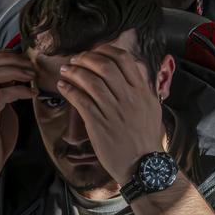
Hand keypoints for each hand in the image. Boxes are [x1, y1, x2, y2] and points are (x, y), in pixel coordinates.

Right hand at [0, 51, 34, 181]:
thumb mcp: (0, 109)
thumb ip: (5, 92)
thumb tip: (22, 76)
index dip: (7, 55)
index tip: (26, 61)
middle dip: (13, 60)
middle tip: (32, 69)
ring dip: (16, 72)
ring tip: (32, 78)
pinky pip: (0, 95)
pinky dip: (19, 91)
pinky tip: (32, 94)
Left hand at [57, 45, 166, 184]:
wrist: (142, 163)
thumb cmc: (146, 137)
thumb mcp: (152, 108)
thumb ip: (144, 88)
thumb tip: (136, 70)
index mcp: (142, 91)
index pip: (125, 60)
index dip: (107, 51)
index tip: (96, 51)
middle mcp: (128, 97)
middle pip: (105, 66)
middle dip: (87, 58)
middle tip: (76, 59)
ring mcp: (113, 110)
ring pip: (91, 82)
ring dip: (75, 72)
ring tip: (66, 70)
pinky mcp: (98, 123)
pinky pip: (81, 100)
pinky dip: (69, 90)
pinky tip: (62, 86)